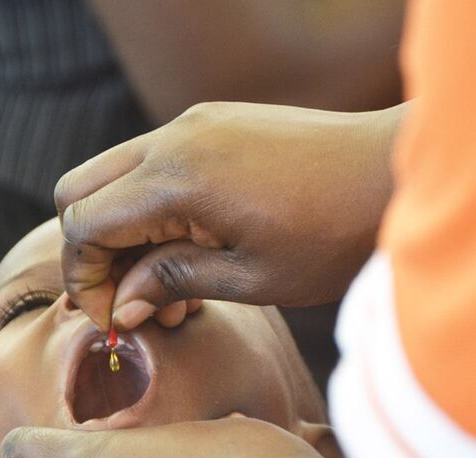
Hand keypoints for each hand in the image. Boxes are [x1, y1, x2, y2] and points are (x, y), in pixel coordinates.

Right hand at [55, 101, 404, 330]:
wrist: (394, 171)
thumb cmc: (334, 234)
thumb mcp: (251, 277)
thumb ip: (172, 283)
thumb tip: (120, 306)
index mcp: (176, 179)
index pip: (83, 223)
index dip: (85, 278)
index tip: (116, 317)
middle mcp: (174, 138)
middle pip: (80, 190)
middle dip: (92, 251)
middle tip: (132, 297)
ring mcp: (194, 124)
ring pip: (116, 174)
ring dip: (124, 230)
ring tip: (173, 284)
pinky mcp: (216, 122)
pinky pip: (156, 161)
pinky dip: (153, 205)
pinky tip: (194, 245)